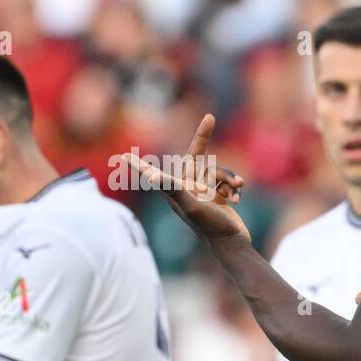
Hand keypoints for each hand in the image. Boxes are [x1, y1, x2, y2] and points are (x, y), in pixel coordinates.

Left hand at [124, 114, 248, 243]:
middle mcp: (187, 189)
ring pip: (217, 170)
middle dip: (204, 138)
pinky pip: (226, 181)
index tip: (122, 157)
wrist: (233, 242)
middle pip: (196, 156)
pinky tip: (237, 199)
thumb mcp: (191, 206)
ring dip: (229, 178)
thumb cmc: (210, 226)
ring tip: (238, 188)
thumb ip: (172, 188)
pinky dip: (234, 188)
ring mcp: (203, 191)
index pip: (153, 173)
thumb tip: (151, 175)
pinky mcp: (218, 196)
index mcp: (175, 191)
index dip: (138, 165)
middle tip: (210, 118)